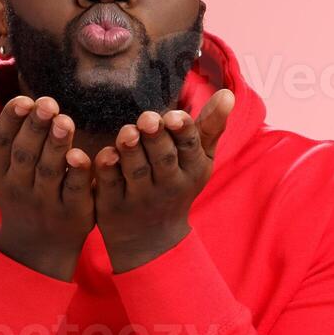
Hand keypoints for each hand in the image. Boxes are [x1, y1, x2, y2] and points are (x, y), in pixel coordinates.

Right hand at [0, 86, 93, 279]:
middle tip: (47, 103)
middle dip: (35, 128)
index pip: (1, 142)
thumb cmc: (12, 188)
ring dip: (56, 145)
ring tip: (64, 120)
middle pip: (25, 154)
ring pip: (49, 170)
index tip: (23, 100)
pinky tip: (82, 156)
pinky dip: (77, 174)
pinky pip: (73, 191)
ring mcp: (45, 201)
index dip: (11, 121)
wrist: (36, 242)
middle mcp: (17, 187)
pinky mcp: (72, 212)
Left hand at [94, 88, 233, 272]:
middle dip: (156, 138)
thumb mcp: (200, 160)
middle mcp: (168, 185)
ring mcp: (140, 197)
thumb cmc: (178, 186)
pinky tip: (105, 155)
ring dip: (131, 151)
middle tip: (147, 119)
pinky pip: (110, 186)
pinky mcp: (113, 206)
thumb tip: (227, 93)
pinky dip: (107, 170)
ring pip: (136, 171)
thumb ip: (210, 126)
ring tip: (127, 132)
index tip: (173, 116)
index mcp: (191, 169)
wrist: (153, 241)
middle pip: (163, 158)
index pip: (189, 147)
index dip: (182, 131)